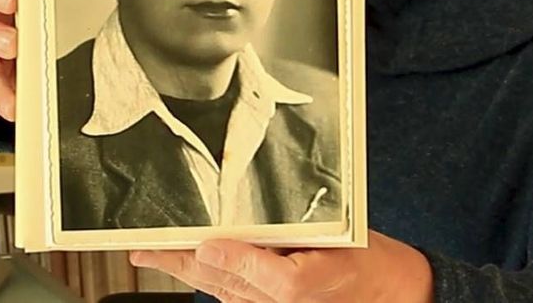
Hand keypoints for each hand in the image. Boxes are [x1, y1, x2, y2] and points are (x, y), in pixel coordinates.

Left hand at [129, 231, 433, 302]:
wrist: (390, 291)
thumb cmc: (363, 260)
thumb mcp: (333, 238)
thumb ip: (281, 240)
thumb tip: (232, 235)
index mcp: (293, 285)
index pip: (242, 269)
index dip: (214, 254)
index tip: (190, 241)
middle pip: (218, 281)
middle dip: (178, 262)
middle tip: (142, 247)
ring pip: (219, 291)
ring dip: (184, 271)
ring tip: (150, 254)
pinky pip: (233, 298)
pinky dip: (208, 280)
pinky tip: (189, 267)